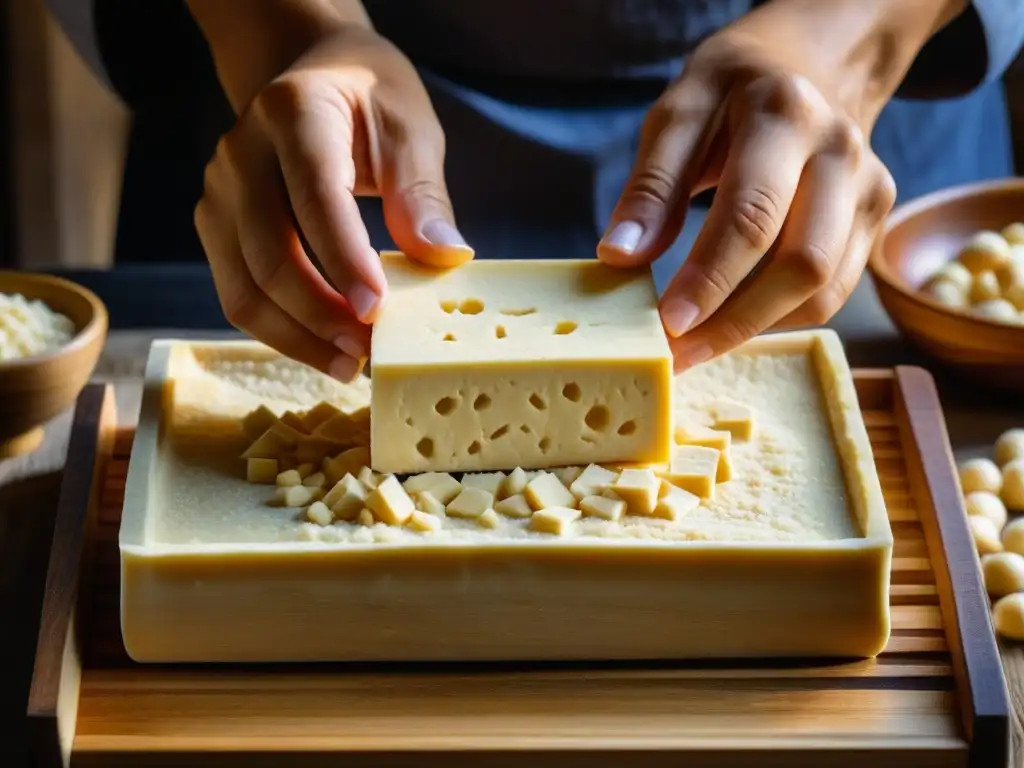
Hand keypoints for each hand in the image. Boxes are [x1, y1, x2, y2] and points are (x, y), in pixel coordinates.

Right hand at [194, 23, 471, 380]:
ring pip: (244, 288)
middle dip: (321, 315)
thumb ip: (423, 193)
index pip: (315, 196)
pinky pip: (239, 294)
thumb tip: (446, 258)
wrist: (311, 75)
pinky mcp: (215, 228)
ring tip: (351, 365)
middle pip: (270, 254)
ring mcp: (219, 193)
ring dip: (297, 337)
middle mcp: (241, 153)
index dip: (344, 261)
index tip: (376, 312)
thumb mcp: (410, 129)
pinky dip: (281, 330)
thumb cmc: (370, 102)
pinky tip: (324, 348)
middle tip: (371, 355)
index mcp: (294, 114)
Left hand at [599, 0, 962, 370]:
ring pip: (825, 290)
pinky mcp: (874, 217)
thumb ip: (651, 187)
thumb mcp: (677, 115)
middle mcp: (841, 152)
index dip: (711, 278)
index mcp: (786, 115)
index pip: (752, 215)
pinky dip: (779, 318)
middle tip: (677, 352)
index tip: (669, 324)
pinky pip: (833, 291)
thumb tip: (621, 256)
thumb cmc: (731, 92)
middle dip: (736, 320)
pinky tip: (733, 324)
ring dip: (756, 329)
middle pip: (803, 263)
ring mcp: (869, 186)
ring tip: (696, 348)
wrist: (807, 64)